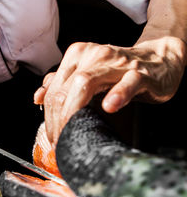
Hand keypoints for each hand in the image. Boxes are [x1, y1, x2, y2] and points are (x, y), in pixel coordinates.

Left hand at [34, 37, 185, 143]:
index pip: (54, 89)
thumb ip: (62, 84)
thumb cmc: (119, 70)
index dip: (49, 116)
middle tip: (61, 141)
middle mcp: (93, 55)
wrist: (158, 58)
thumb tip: (38, 97)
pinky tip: (109, 106)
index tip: (52, 135)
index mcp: (77, 55)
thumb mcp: (87, 74)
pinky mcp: (140, 72)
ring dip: (74, 111)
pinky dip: (117, 94)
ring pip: (86, 83)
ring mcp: (116, 63)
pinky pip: (127, 82)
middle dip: (58, 119)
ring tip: (72, 132)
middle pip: (64, 89)